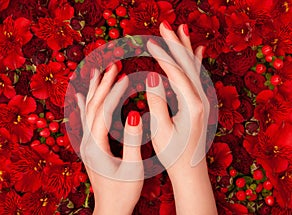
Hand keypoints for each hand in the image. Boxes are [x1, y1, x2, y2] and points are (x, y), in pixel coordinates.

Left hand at [77, 65, 143, 214]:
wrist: (110, 209)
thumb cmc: (124, 192)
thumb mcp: (133, 168)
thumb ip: (133, 141)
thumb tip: (135, 114)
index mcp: (96, 147)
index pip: (104, 112)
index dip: (114, 93)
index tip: (125, 77)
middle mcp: (87, 142)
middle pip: (93, 106)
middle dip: (103, 85)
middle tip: (112, 65)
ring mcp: (86, 143)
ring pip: (88, 111)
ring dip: (94, 90)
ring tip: (97, 71)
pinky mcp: (89, 146)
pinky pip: (85, 120)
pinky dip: (85, 104)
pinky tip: (82, 94)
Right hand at [146, 21, 216, 213]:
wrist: (190, 170)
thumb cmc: (173, 154)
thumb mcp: (161, 130)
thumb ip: (158, 101)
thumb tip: (152, 75)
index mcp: (192, 104)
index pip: (175, 73)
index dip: (162, 57)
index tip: (149, 43)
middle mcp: (202, 98)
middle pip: (187, 64)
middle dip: (175, 44)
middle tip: (164, 26)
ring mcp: (204, 100)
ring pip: (194, 67)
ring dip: (185, 48)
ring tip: (180, 30)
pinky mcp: (202, 103)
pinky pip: (199, 77)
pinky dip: (196, 62)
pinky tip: (198, 51)